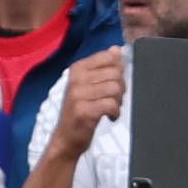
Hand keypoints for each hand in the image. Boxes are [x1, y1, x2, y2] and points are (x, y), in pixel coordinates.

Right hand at [51, 47, 125, 161]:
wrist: (66, 139)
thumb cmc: (80, 110)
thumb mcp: (88, 85)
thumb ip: (103, 66)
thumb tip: (117, 49)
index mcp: (77, 68)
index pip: (109, 57)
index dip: (119, 70)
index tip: (113, 82)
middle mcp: (76, 79)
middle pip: (116, 73)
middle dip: (121, 88)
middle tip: (114, 99)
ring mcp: (78, 95)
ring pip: (115, 89)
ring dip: (118, 101)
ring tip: (111, 108)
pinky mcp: (83, 111)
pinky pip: (111, 105)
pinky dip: (115, 112)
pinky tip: (110, 116)